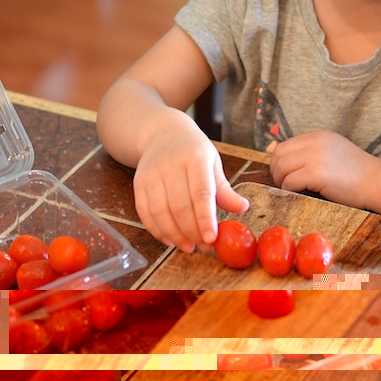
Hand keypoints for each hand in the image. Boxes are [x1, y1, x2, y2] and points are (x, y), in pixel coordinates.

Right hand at [133, 111, 248, 251]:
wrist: (162, 133)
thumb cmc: (193, 151)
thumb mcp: (213, 163)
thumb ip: (224, 189)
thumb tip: (242, 208)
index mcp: (195, 158)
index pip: (201, 193)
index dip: (205, 219)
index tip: (212, 238)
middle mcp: (171, 165)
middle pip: (180, 206)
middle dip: (192, 232)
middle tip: (204, 246)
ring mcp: (152, 174)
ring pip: (160, 212)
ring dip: (174, 235)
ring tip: (188, 247)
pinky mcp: (139, 183)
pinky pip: (144, 212)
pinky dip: (156, 230)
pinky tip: (169, 240)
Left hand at [269, 131, 376, 207]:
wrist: (377, 182)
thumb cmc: (358, 174)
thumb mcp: (335, 152)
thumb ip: (315, 152)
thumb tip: (289, 164)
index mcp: (320, 136)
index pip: (286, 145)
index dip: (280, 162)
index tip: (284, 175)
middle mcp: (316, 142)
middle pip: (279, 154)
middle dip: (276, 171)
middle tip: (282, 184)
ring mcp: (316, 156)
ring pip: (281, 167)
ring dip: (281, 181)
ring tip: (289, 189)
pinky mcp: (317, 173)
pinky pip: (290, 181)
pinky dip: (289, 189)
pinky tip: (298, 193)